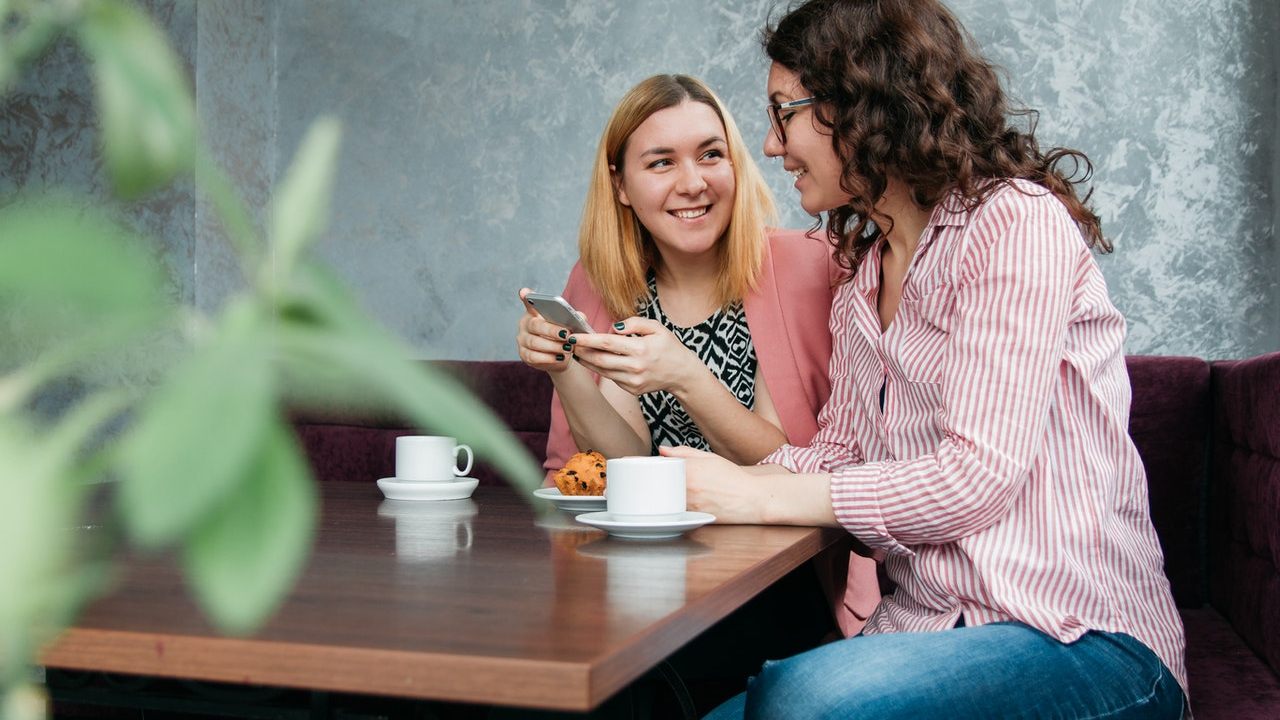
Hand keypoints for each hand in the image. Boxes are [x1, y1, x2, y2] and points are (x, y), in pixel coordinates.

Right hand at [515, 288, 574, 373]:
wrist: (560, 357)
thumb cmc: (564, 336)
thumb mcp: (571, 325)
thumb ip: (575, 318)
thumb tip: (579, 317)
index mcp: (535, 313)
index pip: (529, 303)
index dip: (526, 297)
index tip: (525, 292)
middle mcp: (525, 325)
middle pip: (535, 325)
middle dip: (551, 330)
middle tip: (566, 335)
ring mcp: (523, 340)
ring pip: (534, 342)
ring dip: (552, 346)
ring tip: (567, 348)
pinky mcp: (524, 355)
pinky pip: (534, 356)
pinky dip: (548, 358)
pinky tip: (559, 357)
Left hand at [570, 317, 700, 395]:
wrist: (682, 374)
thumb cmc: (669, 347)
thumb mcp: (656, 328)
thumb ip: (634, 323)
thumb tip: (613, 327)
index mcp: (641, 349)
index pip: (607, 342)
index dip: (587, 339)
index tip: (573, 335)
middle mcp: (635, 367)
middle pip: (599, 359)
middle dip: (581, 351)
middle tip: (570, 343)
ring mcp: (633, 381)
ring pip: (602, 371)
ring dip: (587, 361)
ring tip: (578, 351)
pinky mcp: (632, 389)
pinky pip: (612, 378)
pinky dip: (602, 369)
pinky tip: (597, 360)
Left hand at [659, 445, 764, 523]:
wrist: (752, 499)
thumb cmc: (733, 478)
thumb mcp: (709, 458)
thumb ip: (684, 452)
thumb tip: (663, 450)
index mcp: (690, 470)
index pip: (660, 467)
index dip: (652, 466)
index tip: (648, 466)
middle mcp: (688, 488)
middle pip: (660, 484)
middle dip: (657, 481)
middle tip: (658, 480)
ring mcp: (690, 505)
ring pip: (667, 500)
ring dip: (665, 495)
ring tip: (670, 492)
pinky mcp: (694, 518)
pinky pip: (678, 512)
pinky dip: (675, 507)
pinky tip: (683, 503)